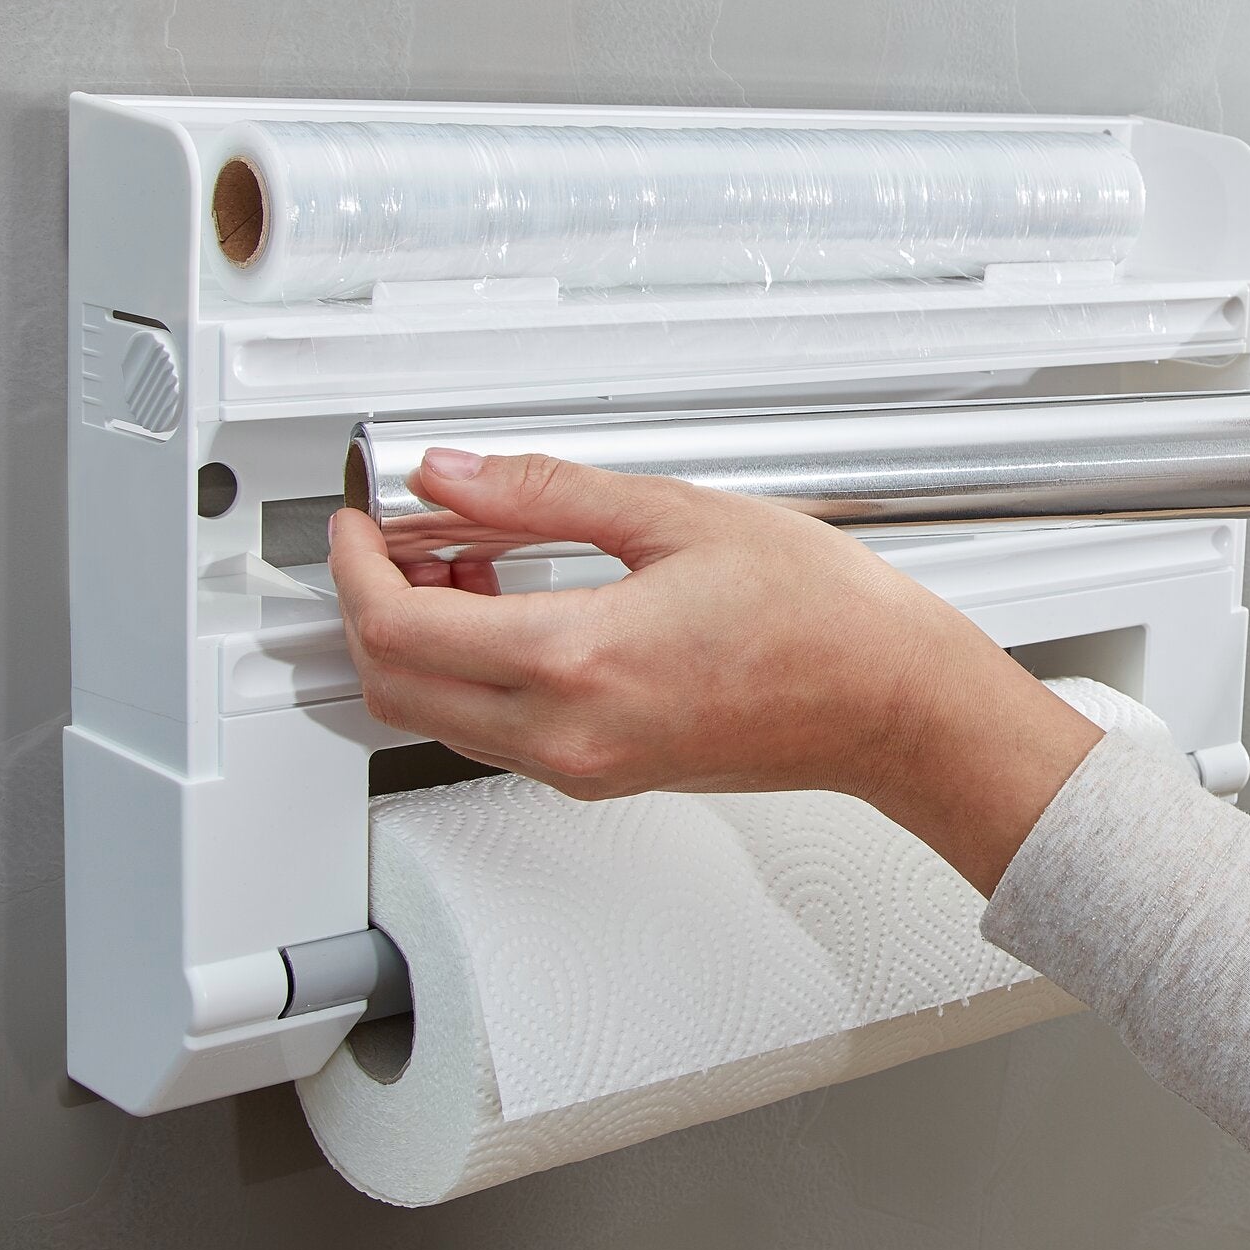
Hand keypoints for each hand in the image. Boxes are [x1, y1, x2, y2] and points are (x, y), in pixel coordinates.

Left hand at [329, 448, 1103, 892]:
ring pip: (437, 717)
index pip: (398, 628)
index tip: (360, 522)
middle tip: (392, 539)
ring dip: (420, 642)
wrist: (895, 707)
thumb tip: (455, 475)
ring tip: (459, 560)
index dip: (354, 566)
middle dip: (369, 608)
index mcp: (579, 664)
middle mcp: (569, 734)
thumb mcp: (679, 517)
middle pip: (394, 687)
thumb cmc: (825, 621)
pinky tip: (511, 605)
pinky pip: (495, 731)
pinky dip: (471, 671)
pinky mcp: (606, 774)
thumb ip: (547, 494)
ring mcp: (585, 765)